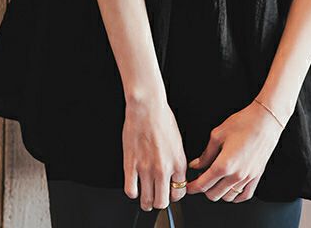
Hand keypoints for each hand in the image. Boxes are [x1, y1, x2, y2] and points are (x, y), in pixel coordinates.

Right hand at [122, 92, 187, 211]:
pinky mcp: (131, 165)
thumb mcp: (178, 142)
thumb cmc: (162, 119)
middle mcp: (163, 169)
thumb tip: (174, 177)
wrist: (147, 107)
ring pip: (147, 200)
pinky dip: (132, 192)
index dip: (173, 195)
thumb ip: (176, 162)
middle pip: (162, 202)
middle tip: (157, 197)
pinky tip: (134, 186)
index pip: (179, 193)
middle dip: (160, 202)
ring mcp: (146, 168)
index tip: (169, 193)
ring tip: (145, 198)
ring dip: (146, 202)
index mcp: (178, 163)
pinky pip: (131, 190)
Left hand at [185, 100, 285, 202]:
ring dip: (219, 192)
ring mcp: (247, 178)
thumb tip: (196, 164)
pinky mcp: (256, 177)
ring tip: (215, 181)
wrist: (265, 120)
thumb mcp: (218, 135)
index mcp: (224, 164)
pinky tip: (230, 189)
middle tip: (201, 180)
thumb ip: (206, 154)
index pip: (203, 184)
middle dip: (204, 189)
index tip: (188, 187)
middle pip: (214, 195)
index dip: (192, 188)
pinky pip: (244, 196)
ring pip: (228, 197)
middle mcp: (236, 175)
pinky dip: (235, 196)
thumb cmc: (244, 123)